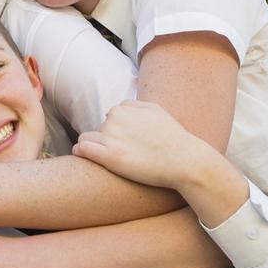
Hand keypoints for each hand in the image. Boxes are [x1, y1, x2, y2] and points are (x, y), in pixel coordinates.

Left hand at [72, 100, 211, 189]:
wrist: (186, 161)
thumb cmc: (173, 138)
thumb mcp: (156, 110)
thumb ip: (135, 106)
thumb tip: (120, 107)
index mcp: (122, 109)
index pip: (110, 119)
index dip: (117, 132)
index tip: (127, 144)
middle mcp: (114, 120)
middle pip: (100, 130)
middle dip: (108, 140)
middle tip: (125, 154)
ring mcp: (110, 138)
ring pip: (87, 139)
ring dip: (96, 148)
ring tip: (111, 160)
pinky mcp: (109, 157)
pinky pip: (82, 149)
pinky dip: (81, 152)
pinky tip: (83, 156)